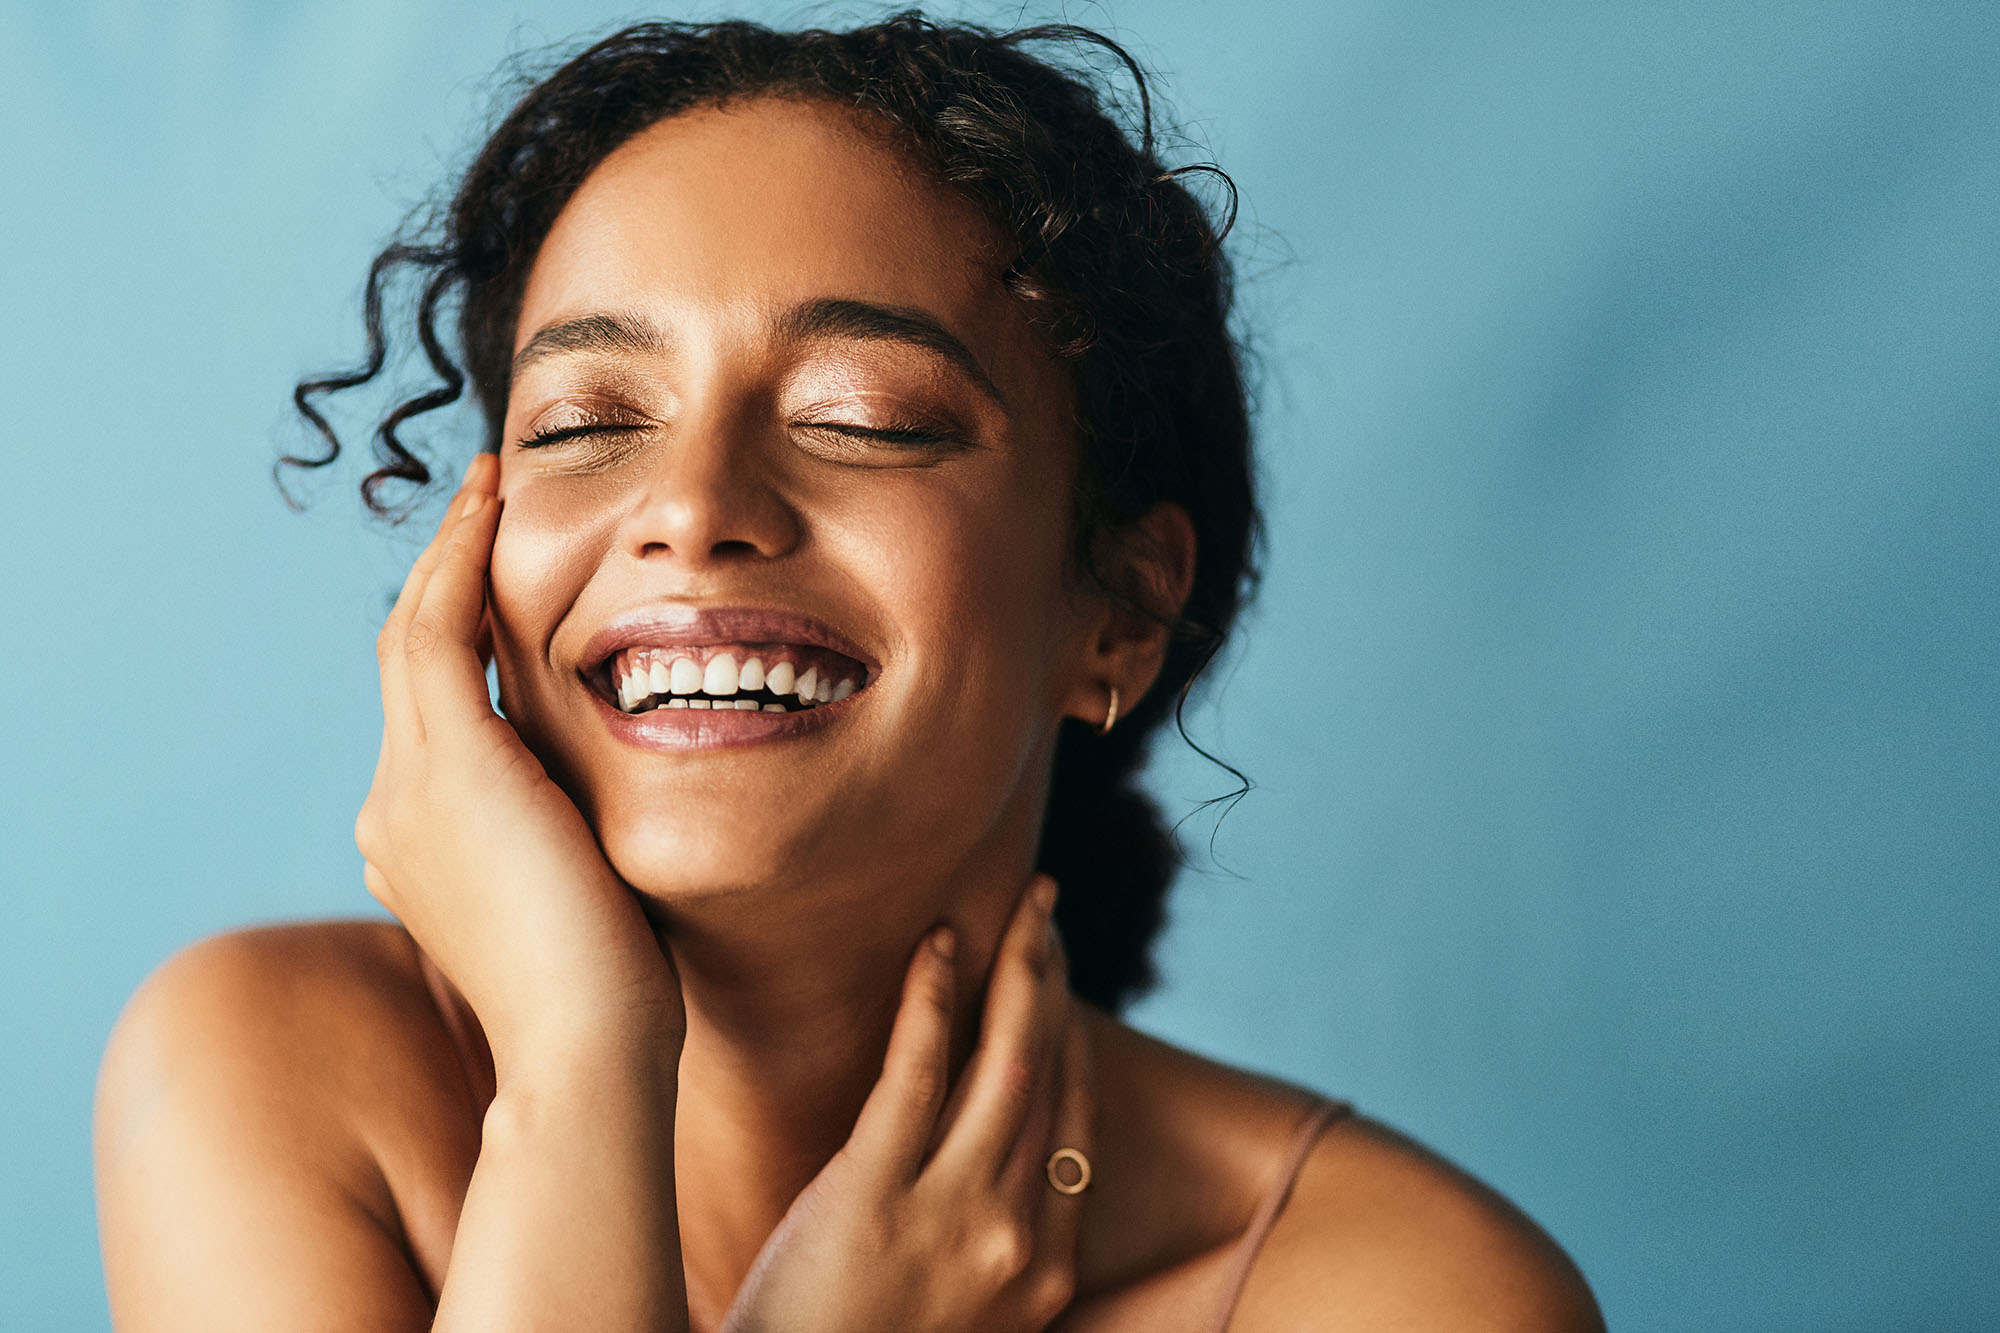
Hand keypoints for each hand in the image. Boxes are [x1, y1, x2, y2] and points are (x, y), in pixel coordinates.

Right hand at [355, 454, 684, 1075]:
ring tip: (487, 489)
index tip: (499, 581)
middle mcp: (395, 809)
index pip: (434, 715)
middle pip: (409, 663)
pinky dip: (458, 563)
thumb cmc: (615, 993)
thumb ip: (573, 840)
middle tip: (484, 505)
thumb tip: (608, 812)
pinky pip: (437, 632)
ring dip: (451, 553)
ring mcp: (409, 787)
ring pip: (414, 636)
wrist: (587, 1048)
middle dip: (445, 579)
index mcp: (423, 843)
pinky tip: (492, 509)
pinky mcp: (447, 765)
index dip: (459, 639)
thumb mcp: (584, 897)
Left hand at [720, 874, 1094, 1332]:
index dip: (1072, 1042)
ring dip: (1020, 973)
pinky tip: (937, 944)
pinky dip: (932, 999)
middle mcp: (1016, 1240)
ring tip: (1020, 909)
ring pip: (1005, 1065)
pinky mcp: (873, 1193)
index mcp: (1044, 1274)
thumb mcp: (954, 1314)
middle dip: (1055, 984)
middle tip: (1046, 911)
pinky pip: (915, 1073)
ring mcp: (951, 1217)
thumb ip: (983, 1239)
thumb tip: (983, 1153)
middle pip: (1050, 1081)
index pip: (1077, 1127)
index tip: (1060, 982)